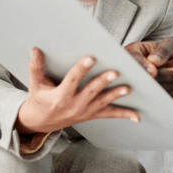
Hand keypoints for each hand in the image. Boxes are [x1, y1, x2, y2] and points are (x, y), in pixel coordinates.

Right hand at [16, 48, 139, 133]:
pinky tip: (137, 116)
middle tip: (115, 72)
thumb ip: (35, 67)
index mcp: (59, 97)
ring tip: (128, 89)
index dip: (81, 69)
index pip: (72, 81)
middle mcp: (73, 105)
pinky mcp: (91, 115)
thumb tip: (35, 49)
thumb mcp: (35, 84)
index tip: (90, 58)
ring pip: (102, 103)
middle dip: (103, 82)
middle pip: (90, 92)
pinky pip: (108, 114)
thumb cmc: (39, 99)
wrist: (40, 122)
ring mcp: (84, 112)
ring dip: (116, 95)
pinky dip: (123, 115)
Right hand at [125, 38, 172, 98]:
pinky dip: (170, 92)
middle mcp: (131, 69)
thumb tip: (152, 60)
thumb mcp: (171, 46)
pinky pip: (156, 99)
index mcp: (133, 52)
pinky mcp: (146, 96)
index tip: (153, 72)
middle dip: (161, 77)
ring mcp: (137, 84)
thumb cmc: (169, 54)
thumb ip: (164, 50)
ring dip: (169, 84)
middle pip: (140, 77)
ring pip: (149, 90)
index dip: (142, 67)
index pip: (132, 59)